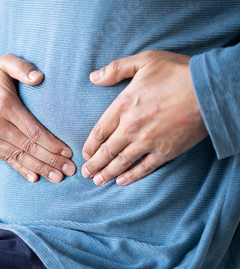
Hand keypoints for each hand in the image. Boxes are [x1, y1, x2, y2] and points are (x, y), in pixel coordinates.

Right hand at [0, 54, 75, 182]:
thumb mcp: (5, 62)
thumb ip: (22, 67)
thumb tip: (39, 77)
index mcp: (3, 105)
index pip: (32, 130)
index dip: (52, 143)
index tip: (68, 152)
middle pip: (28, 147)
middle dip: (51, 160)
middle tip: (70, 170)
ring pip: (18, 156)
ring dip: (40, 168)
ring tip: (58, 178)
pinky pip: (5, 159)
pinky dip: (21, 169)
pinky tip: (35, 178)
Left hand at [82, 50, 207, 185]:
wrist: (210, 89)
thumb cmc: (178, 72)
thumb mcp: (144, 61)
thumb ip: (116, 69)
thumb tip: (93, 77)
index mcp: (123, 106)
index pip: (99, 131)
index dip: (90, 145)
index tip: (85, 154)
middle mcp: (131, 127)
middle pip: (107, 151)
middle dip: (94, 165)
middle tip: (85, 174)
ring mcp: (148, 141)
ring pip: (121, 162)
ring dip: (107, 174)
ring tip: (98, 182)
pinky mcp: (166, 151)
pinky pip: (144, 168)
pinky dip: (132, 177)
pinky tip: (122, 181)